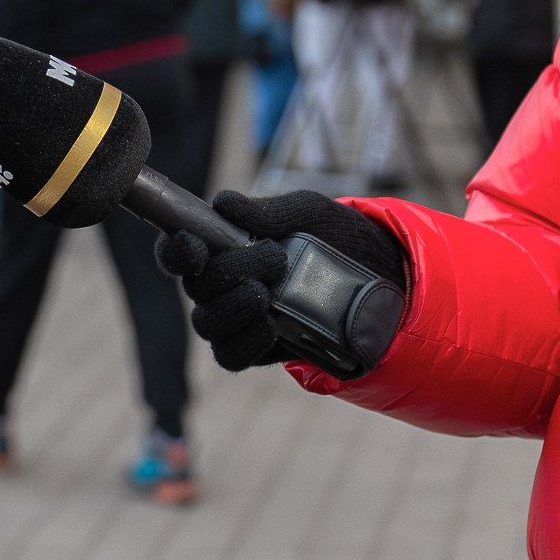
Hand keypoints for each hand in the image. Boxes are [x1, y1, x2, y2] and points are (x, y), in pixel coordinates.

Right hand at [154, 189, 406, 371]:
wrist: (384, 277)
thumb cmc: (339, 237)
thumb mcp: (310, 213)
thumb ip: (268, 211)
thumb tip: (223, 203)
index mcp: (225, 246)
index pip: (179, 251)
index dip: (175, 250)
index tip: (196, 246)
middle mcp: (223, 283)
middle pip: (195, 287)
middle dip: (228, 271)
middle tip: (275, 257)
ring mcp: (238, 318)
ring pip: (207, 323)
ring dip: (232, 307)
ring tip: (266, 294)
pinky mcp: (259, 347)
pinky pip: (230, 356)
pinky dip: (245, 342)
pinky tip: (269, 327)